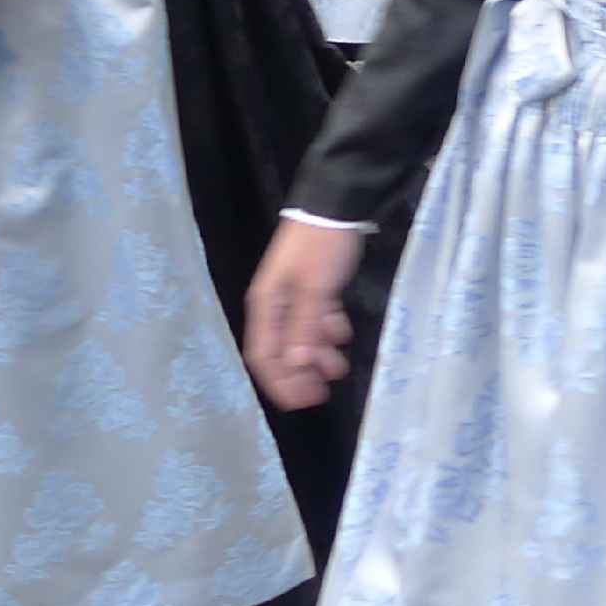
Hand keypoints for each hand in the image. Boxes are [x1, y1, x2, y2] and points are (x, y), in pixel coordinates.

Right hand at [243, 217, 364, 409]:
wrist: (337, 204)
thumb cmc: (323, 246)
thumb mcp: (316, 288)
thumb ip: (305, 326)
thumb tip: (293, 365)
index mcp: (267, 305)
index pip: (264, 355)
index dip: (280, 382)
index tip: (302, 401)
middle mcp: (275, 304)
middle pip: (281, 349)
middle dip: (300, 373)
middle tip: (323, 391)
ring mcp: (294, 294)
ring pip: (301, 336)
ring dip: (317, 353)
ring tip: (339, 366)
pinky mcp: (313, 286)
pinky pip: (315, 318)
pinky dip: (327, 330)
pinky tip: (341, 334)